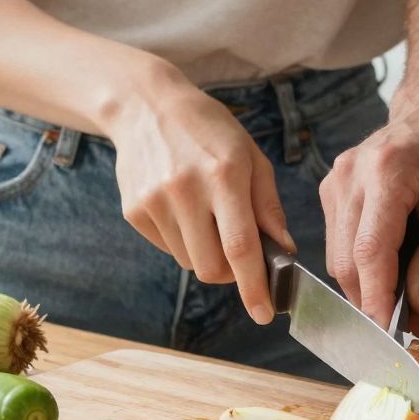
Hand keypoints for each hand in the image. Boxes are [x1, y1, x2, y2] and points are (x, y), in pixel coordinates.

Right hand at [107, 67, 292, 321]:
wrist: (147, 106)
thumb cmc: (209, 130)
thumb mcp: (250, 156)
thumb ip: (268, 205)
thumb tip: (284, 250)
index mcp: (223, 175)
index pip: (240, 247)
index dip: (253, 286)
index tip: (264, 313)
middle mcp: (186, 191)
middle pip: (211, 267)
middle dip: (232, 274)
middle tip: (240, 256)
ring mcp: (155, 202)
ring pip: (190, 262)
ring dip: (207, 254)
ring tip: (208, 217)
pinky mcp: (134, 212)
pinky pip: (168, 248)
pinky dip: (183, 240)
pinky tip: (183, 207)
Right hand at [320, 96, 418, 330]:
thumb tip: (417, 311)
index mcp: (390, 171)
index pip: (370, 251)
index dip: (375, 300)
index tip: (385, 338)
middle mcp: (352, 173)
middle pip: (347, 260)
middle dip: (372, 300)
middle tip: (408, 327)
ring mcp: (337, 179)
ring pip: (338, 256)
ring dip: (368, 285)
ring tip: (408, 294)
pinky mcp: (333, 189)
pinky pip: (339, 242)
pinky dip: (363, 264)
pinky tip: (394, 267)